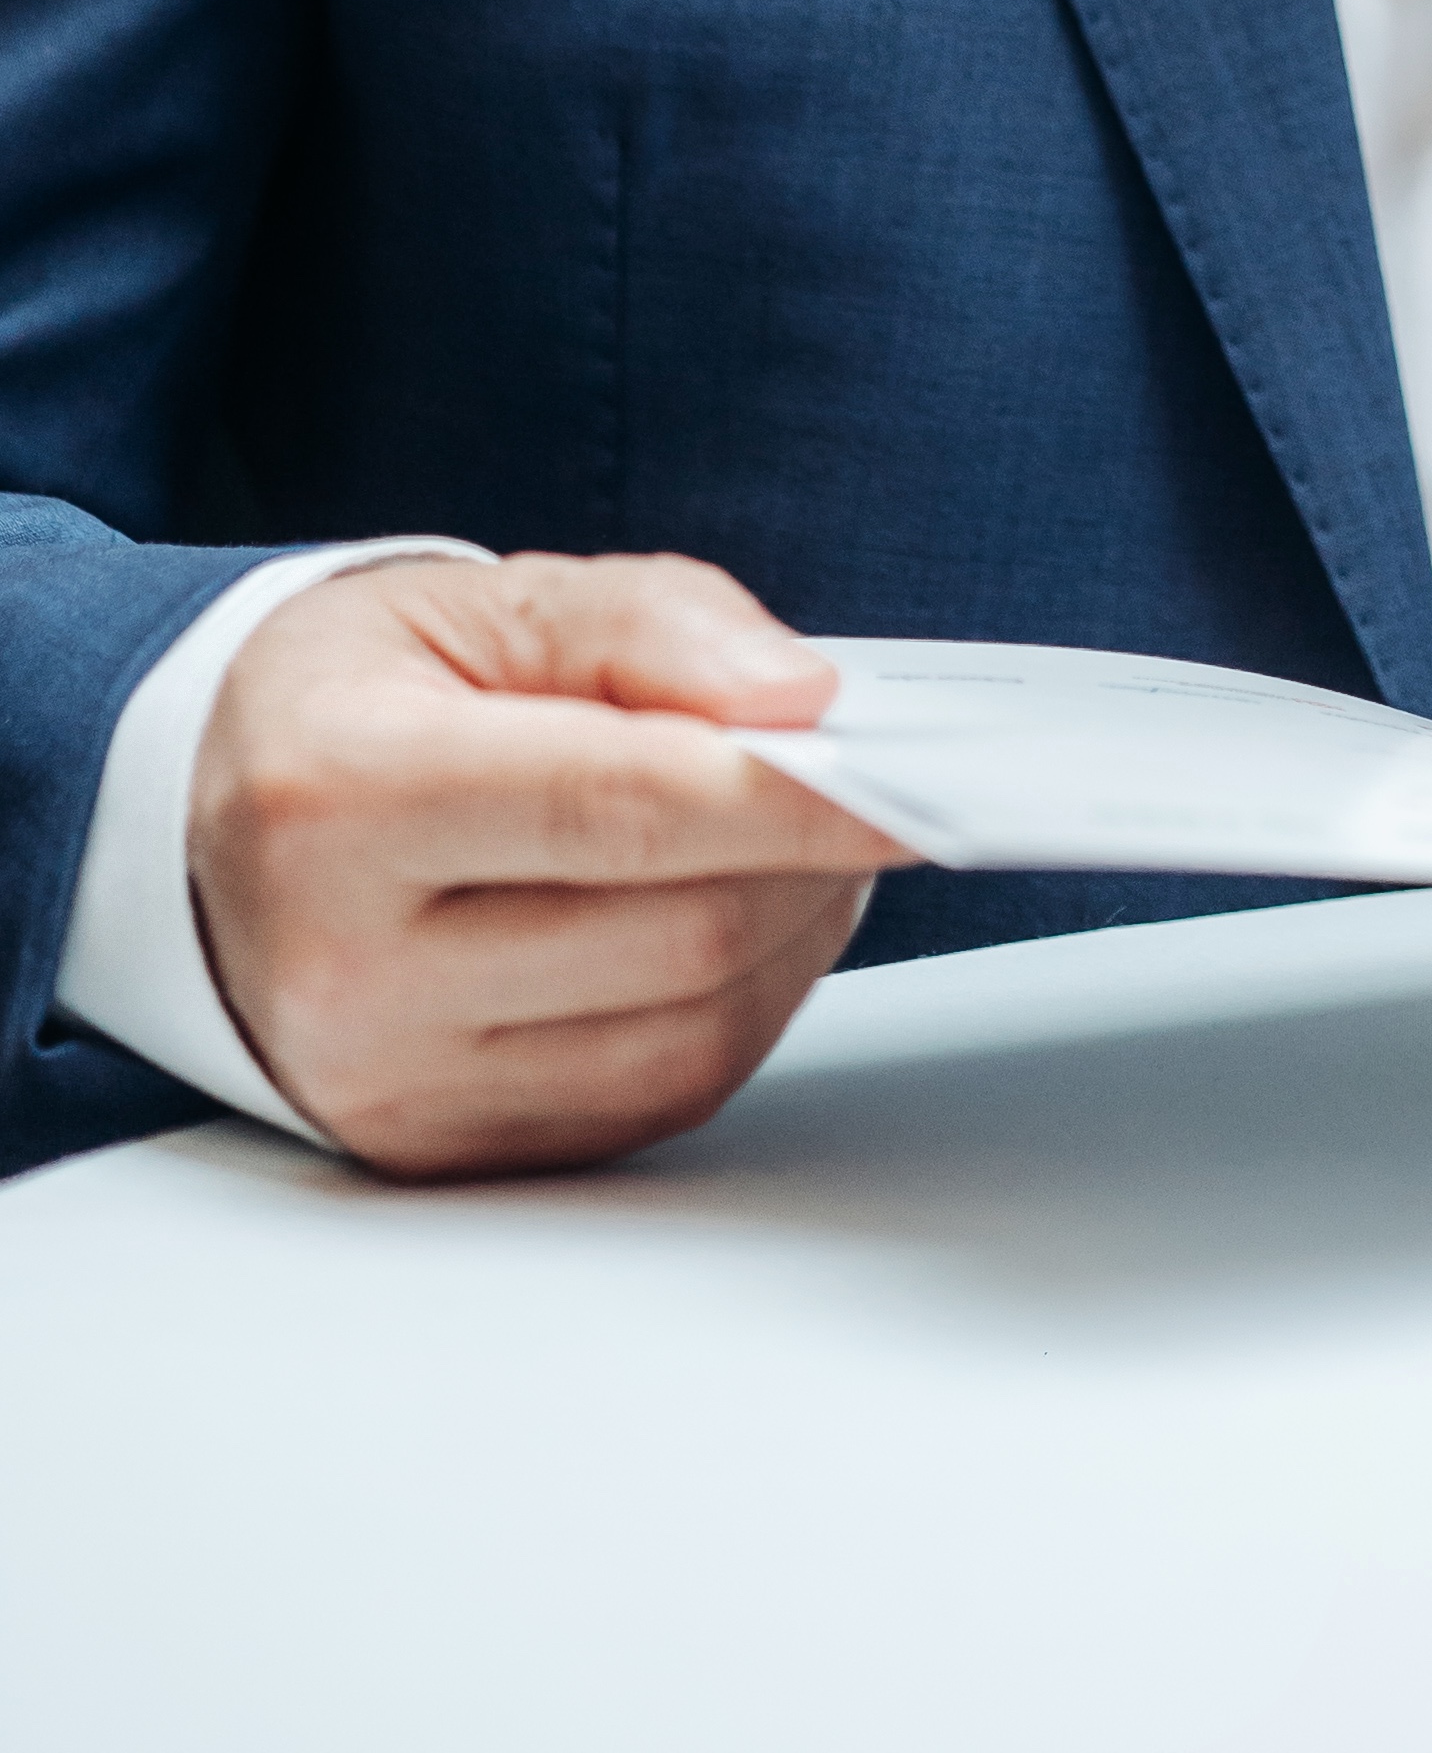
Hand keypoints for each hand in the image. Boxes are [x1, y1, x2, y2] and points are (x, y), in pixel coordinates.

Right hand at [189, 552, 907, 1179]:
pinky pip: (655, 1094)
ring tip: (804, 841)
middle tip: (869, 781)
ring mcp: (390, 1084)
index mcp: (339, 798)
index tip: (913, 771)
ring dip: (793, 934)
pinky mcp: (439, 1152)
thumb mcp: (472, 600)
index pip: (621, 808)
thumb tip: (799, 696)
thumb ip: (644, 625)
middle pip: (674, 933)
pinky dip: (737, 1006)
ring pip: (688, 1032)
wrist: (198, 837)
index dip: (794, 794)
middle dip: (811, 856)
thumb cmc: (346, 702)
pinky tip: (741, 919)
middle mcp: (348, 969)